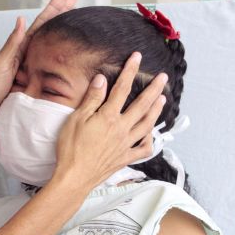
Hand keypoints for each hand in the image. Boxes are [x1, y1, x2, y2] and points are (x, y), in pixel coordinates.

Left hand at [0, 0, 78, 115]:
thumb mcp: (1, 62)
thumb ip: (13, 43)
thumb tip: (21, 19)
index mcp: (21, 46)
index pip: (40, 22)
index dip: (53, 8)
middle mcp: (31, 53)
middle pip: (50, 27)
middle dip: (62, 10)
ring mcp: (37, 65)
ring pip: (54, 42)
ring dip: (65, 27)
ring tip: (78, 10)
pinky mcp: (41, 78)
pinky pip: (55, 62)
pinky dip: (65, 52)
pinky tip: (74, 45)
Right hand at [50, 52, 167, 188]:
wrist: (74, 177)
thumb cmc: (71, 149)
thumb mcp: (76, 119)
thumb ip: (92, 99)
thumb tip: (102, 80)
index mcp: (108, 117)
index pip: (122, 89)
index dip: (130, 71)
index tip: (137, 57)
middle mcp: (121, 129)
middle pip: (142, 105)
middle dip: (153, 89)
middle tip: (163, 77)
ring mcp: (125, 144)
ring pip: (147, 124)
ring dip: (156, 110)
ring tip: (163, 99)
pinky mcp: (125, 157)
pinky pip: (143, 149)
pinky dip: (150, 141)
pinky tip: (151, 135)